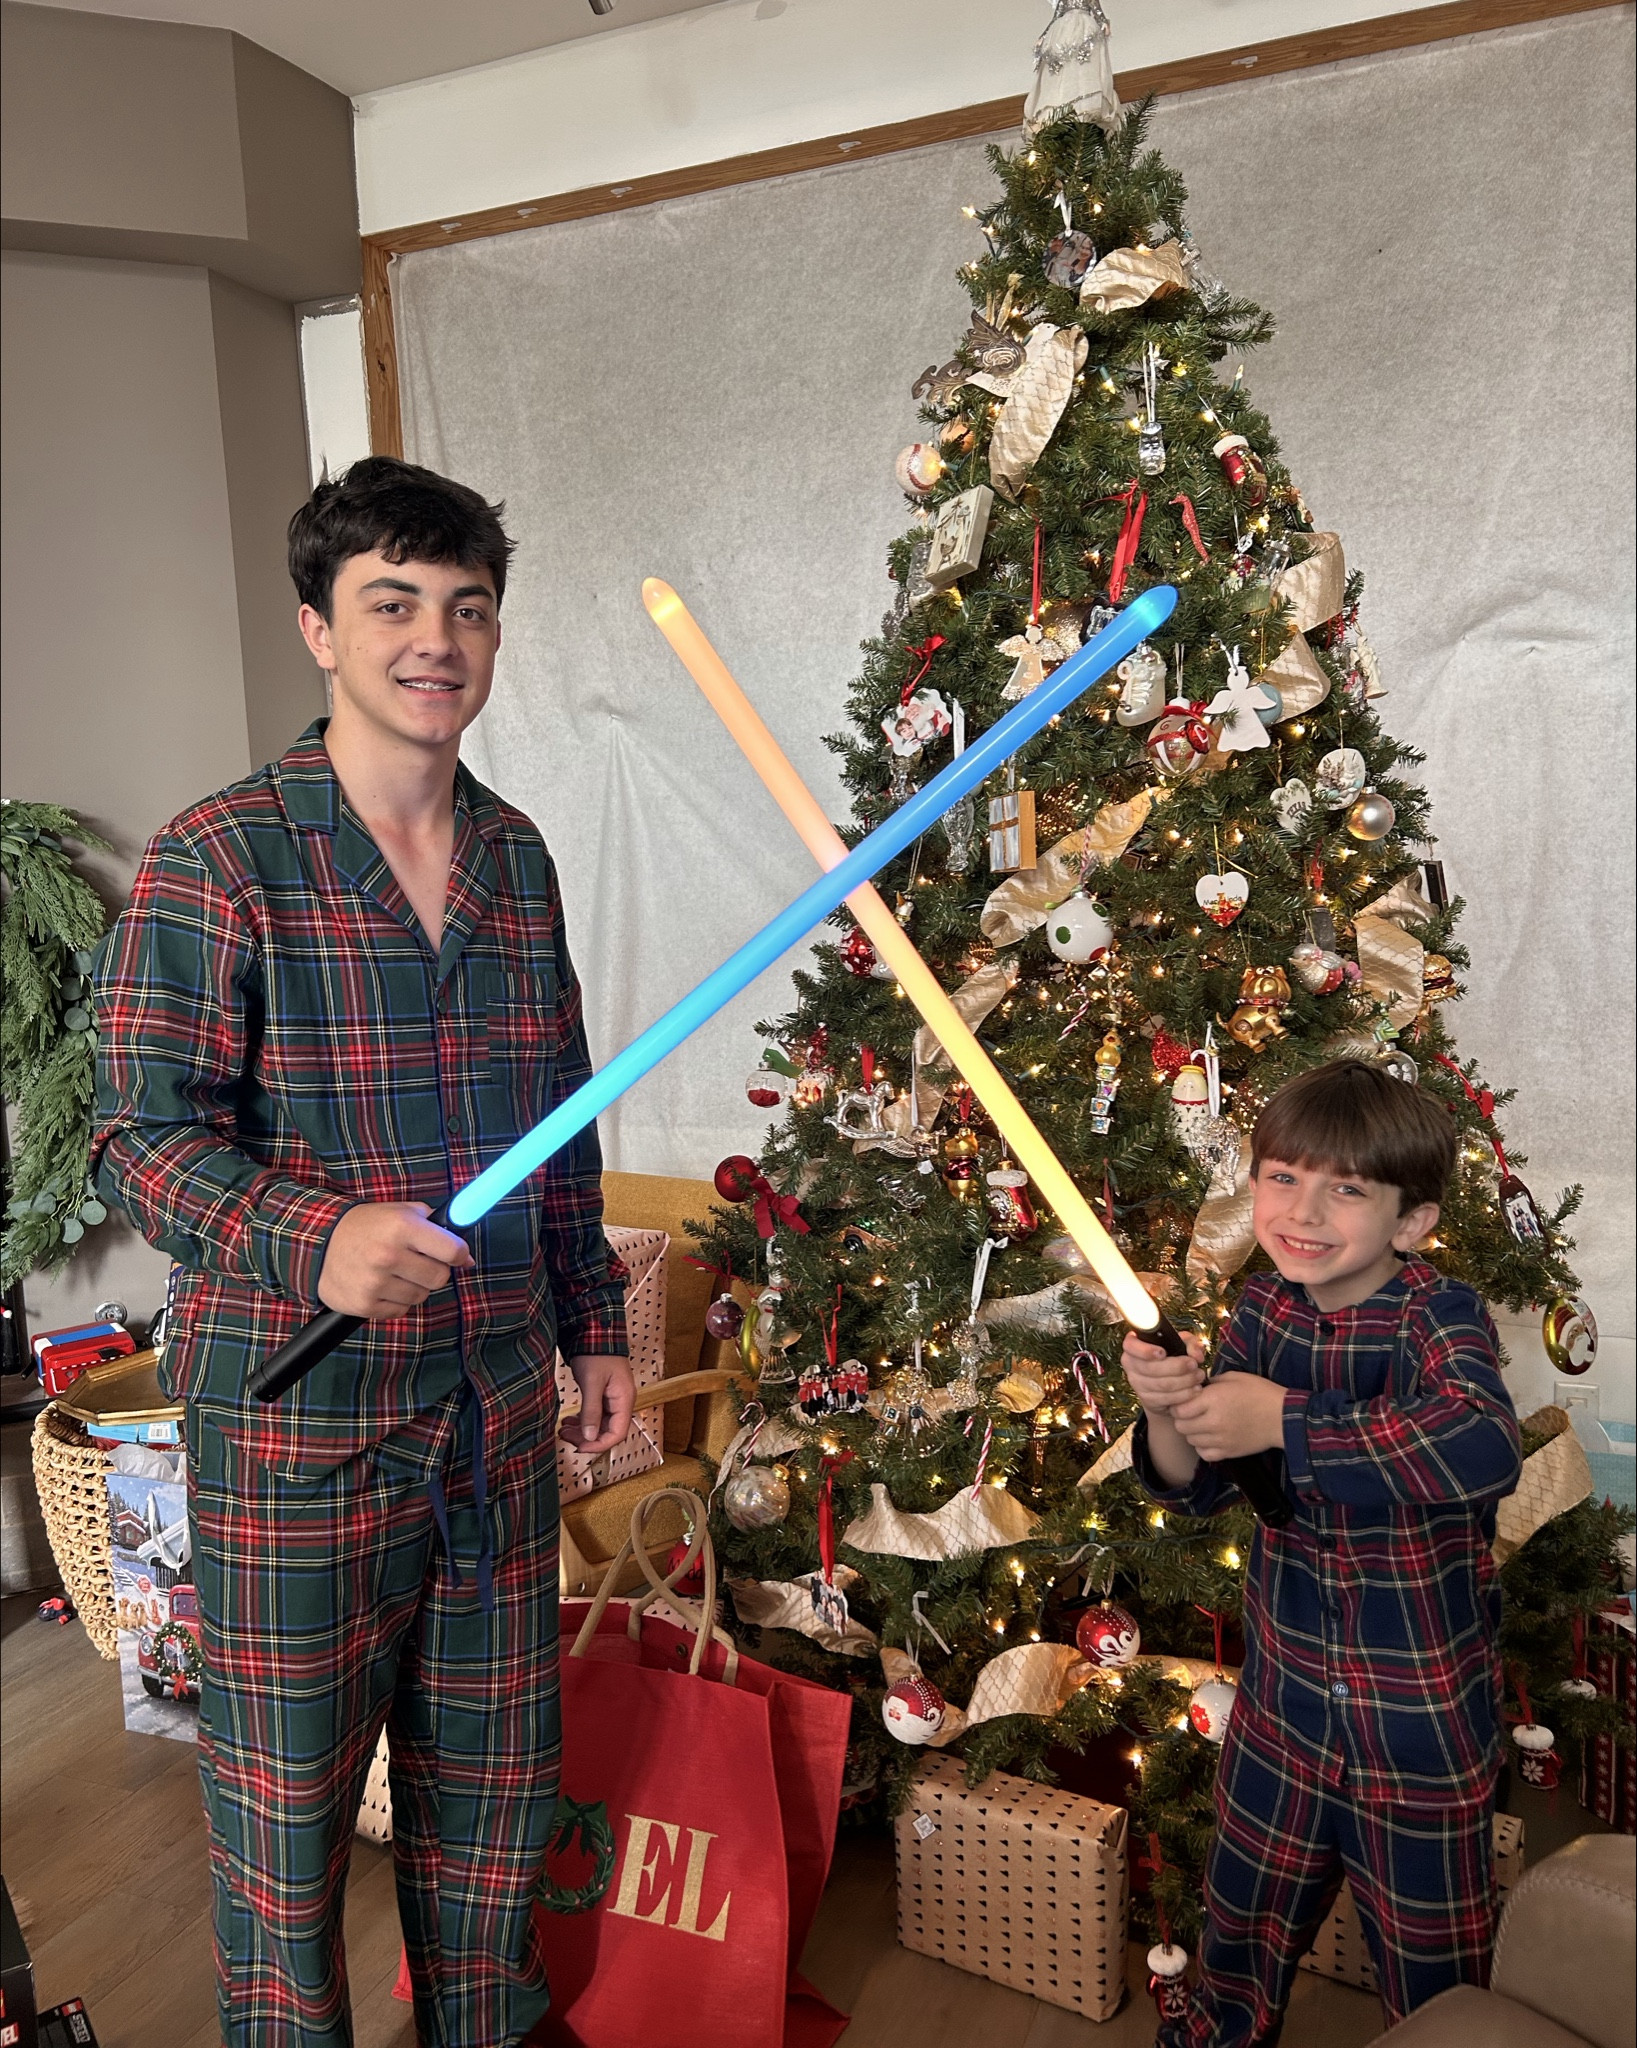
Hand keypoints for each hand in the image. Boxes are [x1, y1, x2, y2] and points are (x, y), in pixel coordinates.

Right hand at [317, 1202, 473, 1317]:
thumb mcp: (399, 1211)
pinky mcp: (364, 1304)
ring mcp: (375, 1282)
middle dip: (434, 1270)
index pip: (453, 1250)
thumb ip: (436, 1225)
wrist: (318, 1243)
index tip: (455, 1255)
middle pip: (440, 1278)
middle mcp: (388, 1255)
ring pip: (421, 1296)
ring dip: (413, 1287)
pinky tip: (380, 1285)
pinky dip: (395, 1301)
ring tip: (393, 1272)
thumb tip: (467, 1258)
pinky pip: (400, 1311)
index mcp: (401, 1227)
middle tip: (417, 1262)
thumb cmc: (366, 1226)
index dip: (459, 1254)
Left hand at [562, 1354, 635, 1454]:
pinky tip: (570, 1421)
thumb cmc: (596, 1354)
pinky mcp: (603, 1395)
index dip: (599, 1444)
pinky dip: (583, 1420)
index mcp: (624, 1399)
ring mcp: (612, 1398)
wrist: (594, 1332)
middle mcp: (621, 1401)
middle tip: (567, 1437)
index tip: (580, 1447)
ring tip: (564, 1429)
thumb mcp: (592, 1383)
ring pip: (599, 1424)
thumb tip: (589, 1437)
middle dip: (587, 1438)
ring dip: (583, 1430)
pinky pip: (595, 1415)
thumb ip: (591, 1410)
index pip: (618, 1433)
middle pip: (608, 1431)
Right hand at [1121, 1329, 1207, 1413]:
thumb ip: (1190, 1343)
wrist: (1166, 1383)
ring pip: (1161, 1385)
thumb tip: (1196, 1355)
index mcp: (1134, 1346)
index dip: (1145, 1350)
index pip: (1130, 1346)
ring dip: (1184, 1381)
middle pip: (1150, 1368)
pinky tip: (1195, 1389)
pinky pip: (1166, 1398)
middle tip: (1194, 1365)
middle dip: (1176, 1367)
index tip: (1162, 1352)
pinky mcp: (1147, 1400)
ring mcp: (1137, 1384)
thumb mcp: (1181, 1343)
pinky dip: (1184, 1394)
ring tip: (1199, 1376)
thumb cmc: (1172, 1356)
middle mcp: (1131, 1365)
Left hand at [1172, 1374, 1287, 1461]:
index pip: (1179, 1409)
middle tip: (1191, 1413)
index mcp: (1213, 1400)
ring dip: (1192, 1432)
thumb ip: (1211, 1382)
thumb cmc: (1260, 1393)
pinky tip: (1210, 1438)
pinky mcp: (1229, 1452)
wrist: (1283, 1417)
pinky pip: (1204, 1454)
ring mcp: (1220, 1440)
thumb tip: (1196, 1387)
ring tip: (1202, 1424)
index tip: (1185, 1401)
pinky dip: (1203, 1447)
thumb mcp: (1234, 1377)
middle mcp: (1213, 1421)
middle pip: (1181, 1426)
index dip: (1178, 1404)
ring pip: (1191, 1441)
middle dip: (1182, 1418)